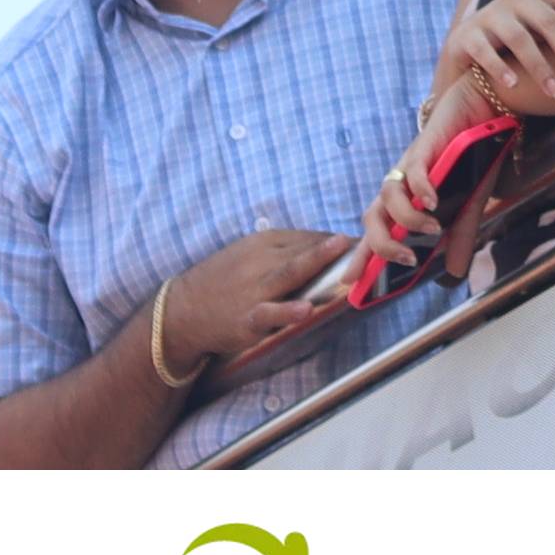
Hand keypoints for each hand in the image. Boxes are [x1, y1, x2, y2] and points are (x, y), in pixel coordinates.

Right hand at [152, 229, 355, 380]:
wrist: (182, 309)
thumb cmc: (224, 280)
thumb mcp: (251, 254)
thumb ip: (287, 249)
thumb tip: (330, 245)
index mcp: (264, 241)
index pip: (309, 236)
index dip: (338, 241)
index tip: (370, 239)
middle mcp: (261, 260)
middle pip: (304, 249)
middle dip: (336, 247)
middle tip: (372, 240)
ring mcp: (255, 289)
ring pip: (290, 272)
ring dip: (317, 261)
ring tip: (342, 251)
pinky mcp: (249, 317)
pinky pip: (270, 313)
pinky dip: (287, 310)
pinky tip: (305, 309)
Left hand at [355, 102, 507, 273]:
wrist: (483, 110)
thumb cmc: (471, 157)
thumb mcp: (468, 206)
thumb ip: (458, 238)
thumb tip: (455, 274)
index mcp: (406, 200)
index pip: (378, 234)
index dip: (362, 258)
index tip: (348, 285)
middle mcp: (401, 185)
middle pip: (371, 218)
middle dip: (379, 245)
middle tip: (404, 260)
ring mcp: (410, 166)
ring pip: (387, 197)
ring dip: (406, 219)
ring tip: (432, 228)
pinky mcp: (425, 147)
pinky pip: (414, 170)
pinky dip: (421, 188)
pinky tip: (433, 201)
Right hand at [440, 0, 554, 119]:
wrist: (468, 42)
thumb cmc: (520, 31)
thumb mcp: (546, 23)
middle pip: (549, 22)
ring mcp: (490, 14)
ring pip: (519, 38)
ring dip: (541, 67)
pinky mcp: (467, 34)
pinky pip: (485, 51)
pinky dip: (500, 68)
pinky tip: (514, 85)